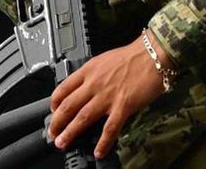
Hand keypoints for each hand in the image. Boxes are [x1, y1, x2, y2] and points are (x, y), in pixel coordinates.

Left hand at [46, 33, 166, 158]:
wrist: (152, 55)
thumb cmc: (132, 56)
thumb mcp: (103, 60)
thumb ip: (92, 75)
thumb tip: (84, 87)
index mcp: (88, 70)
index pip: (63, 88)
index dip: (54, 103)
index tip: (52, 111)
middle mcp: (94, 83)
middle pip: (69, 105)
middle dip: (57, 122)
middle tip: (52, 133)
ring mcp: (107, 96)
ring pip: (83, 117)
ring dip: (71, 132)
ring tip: (63, 142)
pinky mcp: (123, 106)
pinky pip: (110, 128)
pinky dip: (103, 142)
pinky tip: (98, 152)